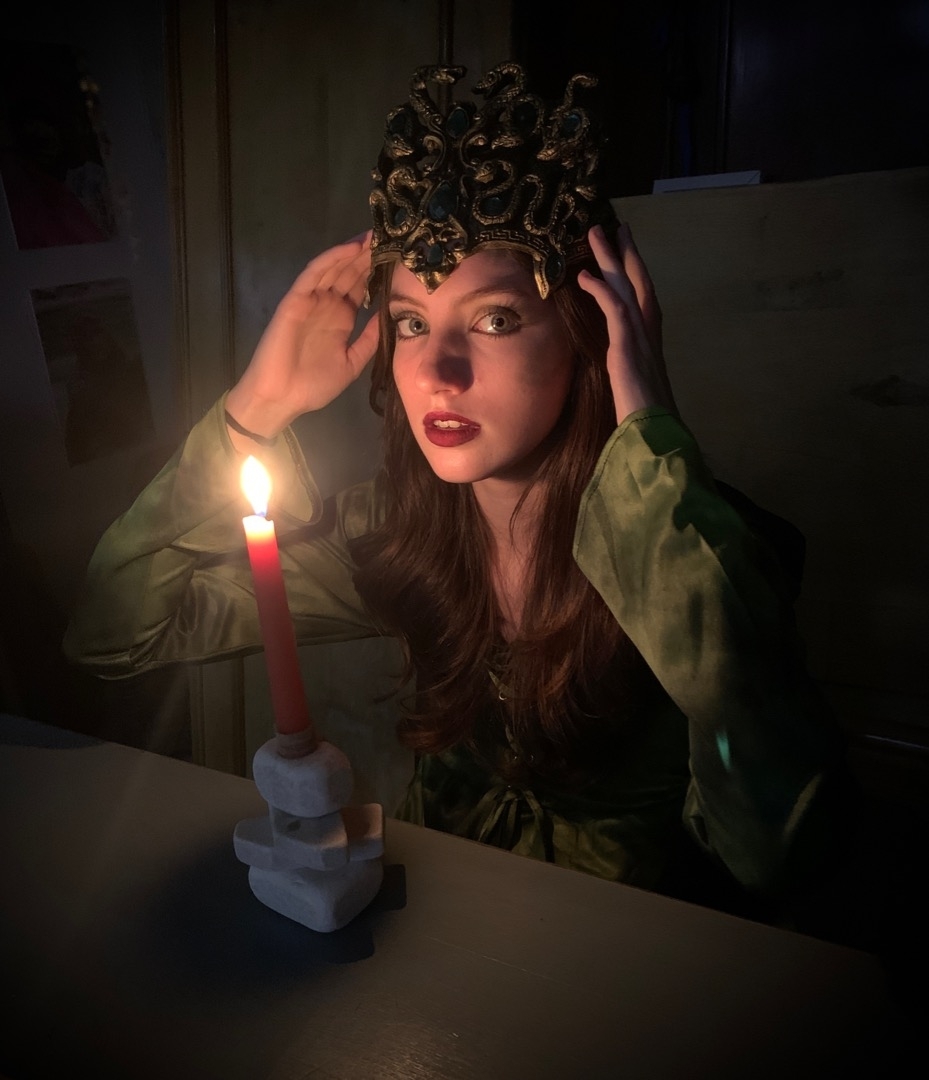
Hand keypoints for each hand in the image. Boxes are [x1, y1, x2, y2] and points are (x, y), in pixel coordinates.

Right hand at [225, 231, 379, 438]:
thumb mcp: (352, 362)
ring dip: (354, 250)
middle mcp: (327, 305)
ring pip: (335, 267)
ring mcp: (311, 300)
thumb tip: (389, 316)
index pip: (362, 287)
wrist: (282, 398)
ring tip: (376, 234)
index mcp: (341, 318)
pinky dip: (332, 258)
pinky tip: (351, 248)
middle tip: (392, 235)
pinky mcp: (296, 299)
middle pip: (350, 272)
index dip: (378, 271)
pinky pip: (314, 273)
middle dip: (369, 254)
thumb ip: (369, 340)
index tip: (399, 257)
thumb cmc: (313, 385)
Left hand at [577, 223, 676, 424]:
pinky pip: (615, 311)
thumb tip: (615, 379)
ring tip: (598, 233)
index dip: (635, 276)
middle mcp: (650, 339)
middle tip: (616, 227)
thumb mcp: (633, 396)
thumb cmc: (646, 427)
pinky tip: (584, 275)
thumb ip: (627, 380)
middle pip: (640, 285)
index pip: (643, 303)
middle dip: (628, 255)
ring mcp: (641, 342)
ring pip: (628, 289)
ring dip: (613, 259)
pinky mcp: (628, 351)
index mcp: (651, 349)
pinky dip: (601, 291)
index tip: (626, 254)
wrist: (657, 441)